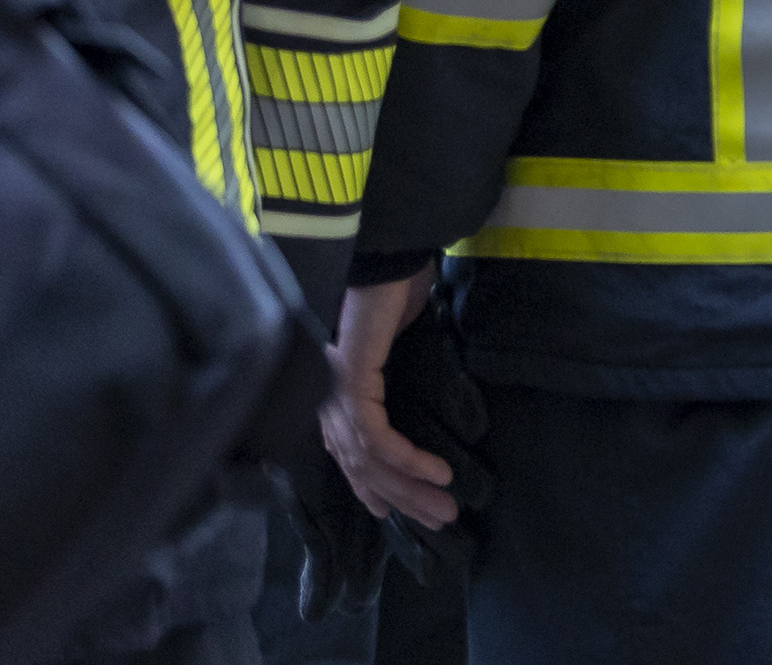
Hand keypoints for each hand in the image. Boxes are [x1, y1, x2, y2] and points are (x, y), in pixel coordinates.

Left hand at [320, 272, 457, 529]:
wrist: (386, 254)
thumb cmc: (392, 290)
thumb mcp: (392, 344)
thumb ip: (388, 377)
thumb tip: (402, 407)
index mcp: (333, 390)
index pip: (347, 454)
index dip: (369, 488)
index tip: (394, 511)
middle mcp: (326, 397)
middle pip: (359, 466)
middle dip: (402, 499)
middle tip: (441, 518)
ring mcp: (334, 391)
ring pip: (367, 460)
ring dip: (410, 489)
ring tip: (445, 506)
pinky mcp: (350, 382)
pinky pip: (377, 437)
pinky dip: (407, 459)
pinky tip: (436, 471)